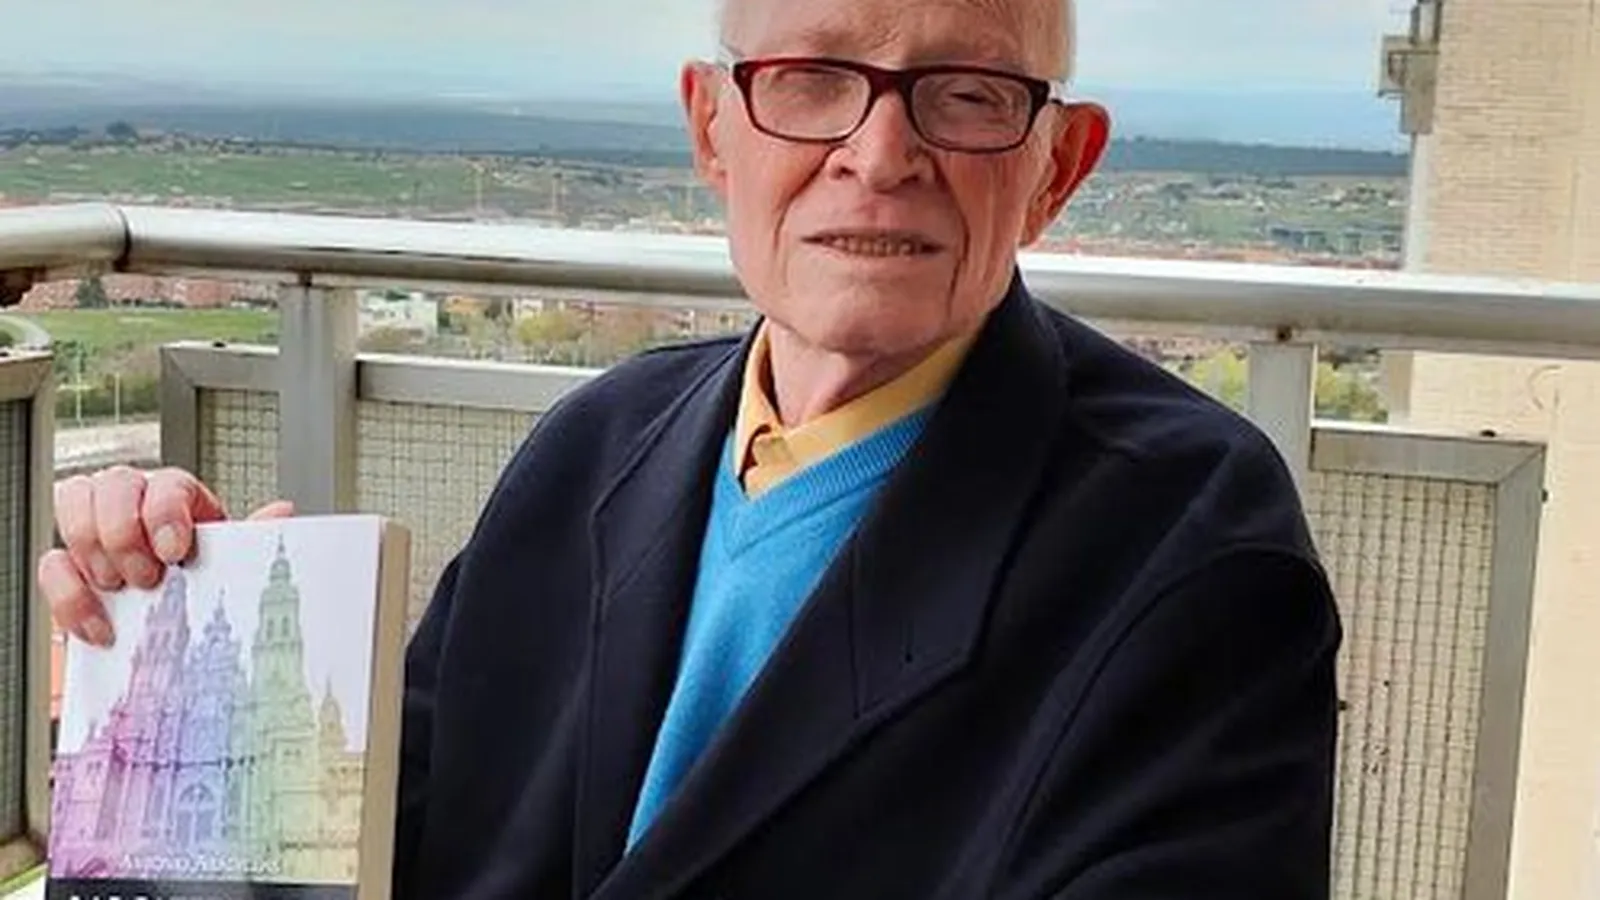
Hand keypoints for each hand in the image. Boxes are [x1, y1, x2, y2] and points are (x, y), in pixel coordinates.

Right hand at [37, 465, 292, 647]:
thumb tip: (281, 513)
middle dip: (125, 531)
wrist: (171, 628)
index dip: (165, 511)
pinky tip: (99, 625)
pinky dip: (70, 595)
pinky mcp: (67, 566)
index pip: (167, 483)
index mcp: (178, 500)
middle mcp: (133, 502)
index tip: (175, 551)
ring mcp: (95, 529)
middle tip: (146, 576)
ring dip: (93, 547)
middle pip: (114, 482)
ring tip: (119, 587)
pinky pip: (51, 562)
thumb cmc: (200, 583)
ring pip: (73, 501)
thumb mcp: (228, 564)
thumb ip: (251, 540)